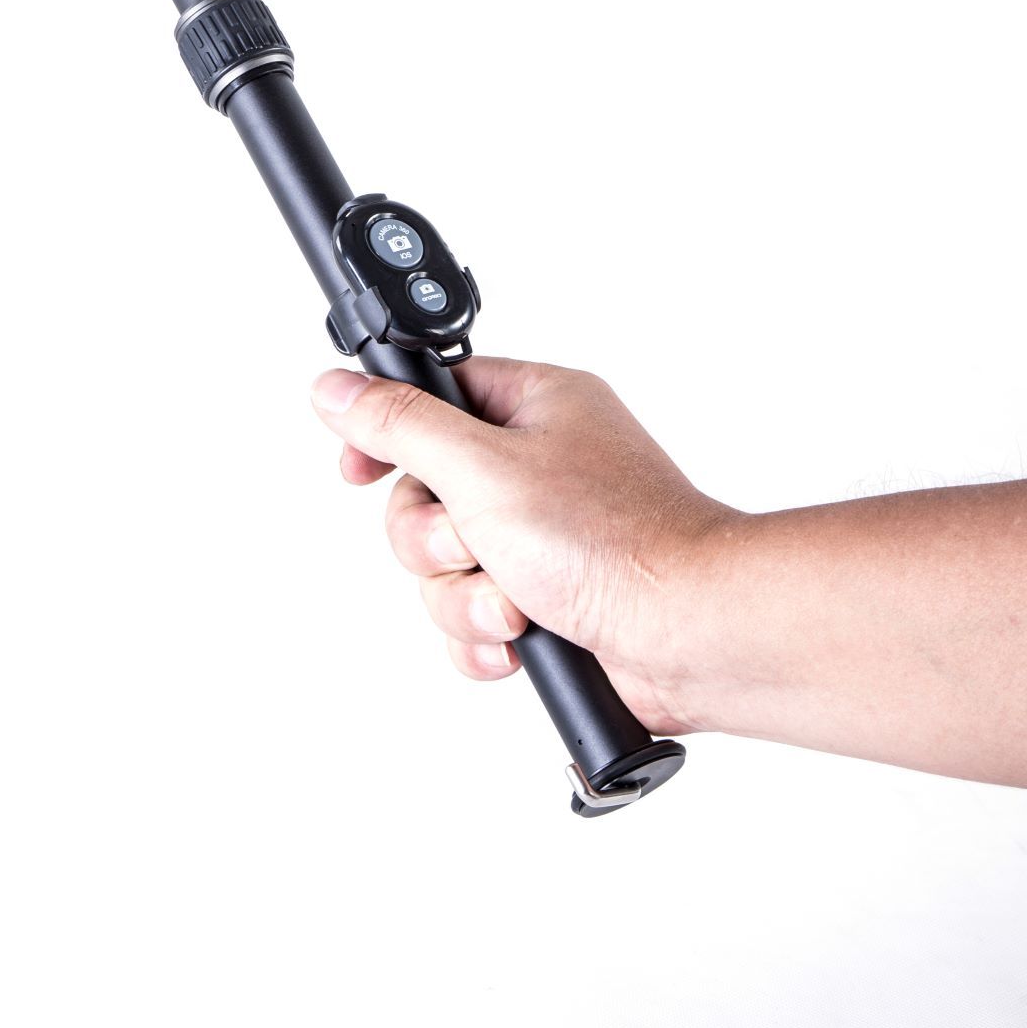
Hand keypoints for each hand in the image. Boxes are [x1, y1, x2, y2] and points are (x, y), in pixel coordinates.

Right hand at [310, 357, 733, 738]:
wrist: (691, 635)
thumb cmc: (616, 539)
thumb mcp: (481, 466)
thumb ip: (399, 425)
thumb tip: (338, 389)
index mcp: (535, 406)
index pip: (431, 397)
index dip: (386, 434)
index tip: (357, 469)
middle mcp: (539, 465)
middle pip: (424, 493)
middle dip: (434, 538)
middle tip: (470, 544)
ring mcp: (546, 536)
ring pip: (445, 565)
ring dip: (464, 594)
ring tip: (512, 602)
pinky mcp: (550, 600)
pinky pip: (475, 617)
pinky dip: (486, 635)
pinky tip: (519, 638)